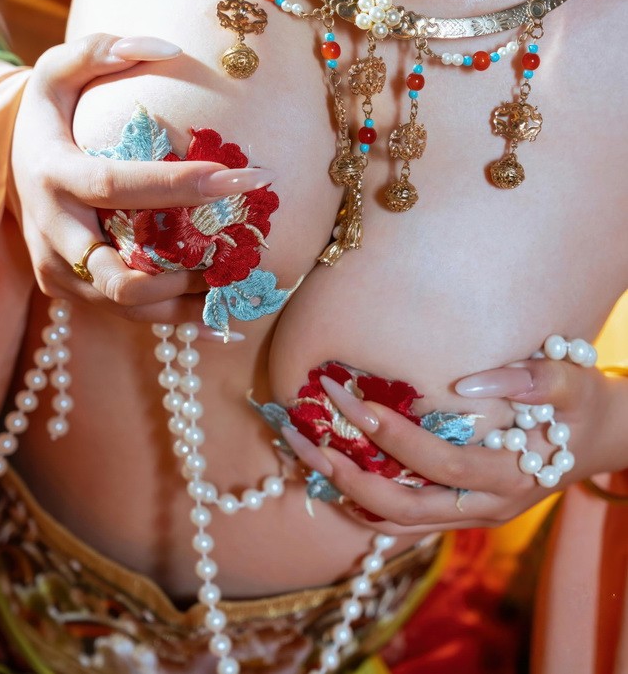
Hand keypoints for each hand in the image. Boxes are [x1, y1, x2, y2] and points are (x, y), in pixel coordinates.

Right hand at [10, 34, 274, 322]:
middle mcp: (54, 235)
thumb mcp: (56, 72)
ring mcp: (61, 273)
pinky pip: (131, 317)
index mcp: (54, 176)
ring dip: (189, 301)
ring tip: (243, 283)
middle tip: (240, 251)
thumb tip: (165, 46)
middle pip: (119, 275)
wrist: (10, 167)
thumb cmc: (49, 117)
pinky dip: (178, 319)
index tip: (239, 176)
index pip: (118, 186)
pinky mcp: (73, 294)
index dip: (179, 185)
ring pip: (129, 307)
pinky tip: (223, 317)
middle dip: (185, 272)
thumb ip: (98, 51)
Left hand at [281, 359, 627, 535]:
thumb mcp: (569, 381)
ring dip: (346, 494)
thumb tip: (469, 381)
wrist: (597, 441)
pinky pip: (405, 522)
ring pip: (398, 523)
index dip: (391, 434)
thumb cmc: (579, 404)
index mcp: (508, 475)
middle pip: (404, 508)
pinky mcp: (461, 513)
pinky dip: (365, 505)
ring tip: (304, 456)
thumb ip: (528, 378)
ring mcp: (471, 516)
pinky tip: (333, 475)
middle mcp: (485, 506)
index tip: (350, 398)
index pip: (436, 461)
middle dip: (348, 475)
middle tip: (303, 436)